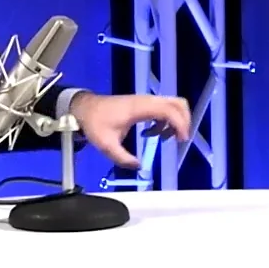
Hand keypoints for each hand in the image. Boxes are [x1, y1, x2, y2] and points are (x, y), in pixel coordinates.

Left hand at [69, 93, 191, 168]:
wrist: (84, 108)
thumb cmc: (95, 123)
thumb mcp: (106, 145)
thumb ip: (122, 158)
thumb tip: (139, 167)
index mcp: (139, 108)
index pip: (168, 110)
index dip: (179, 123)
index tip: (181, 139)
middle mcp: (146, 101)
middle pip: (177, 103)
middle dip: (184, 121)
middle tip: (179, 139)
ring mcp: (146, 101)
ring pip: (173, 104)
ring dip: (176, 121)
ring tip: (165, 138)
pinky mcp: (144, 103)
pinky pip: (164, 108)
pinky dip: (167, 120)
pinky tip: (154, 133)